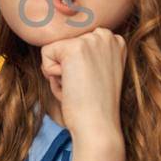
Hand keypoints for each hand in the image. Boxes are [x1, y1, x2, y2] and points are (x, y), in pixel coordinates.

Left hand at [39, 28, 126, 160]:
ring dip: (58, 72)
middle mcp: (105, 35)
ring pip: (54, 49)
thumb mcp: (98, 72)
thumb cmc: (94, 105)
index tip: (91, 82)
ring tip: (77, 88)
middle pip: (64, 44)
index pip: (76, 42)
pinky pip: (45, 54)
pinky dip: (50, 74)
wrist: (97, 125)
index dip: (76, 66)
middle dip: (67, 68)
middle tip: (83, 87)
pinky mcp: (75, 47)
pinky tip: (69, 86)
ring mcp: (91, 40)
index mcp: (114, 40)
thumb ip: (87, 55)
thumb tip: (63, 43)